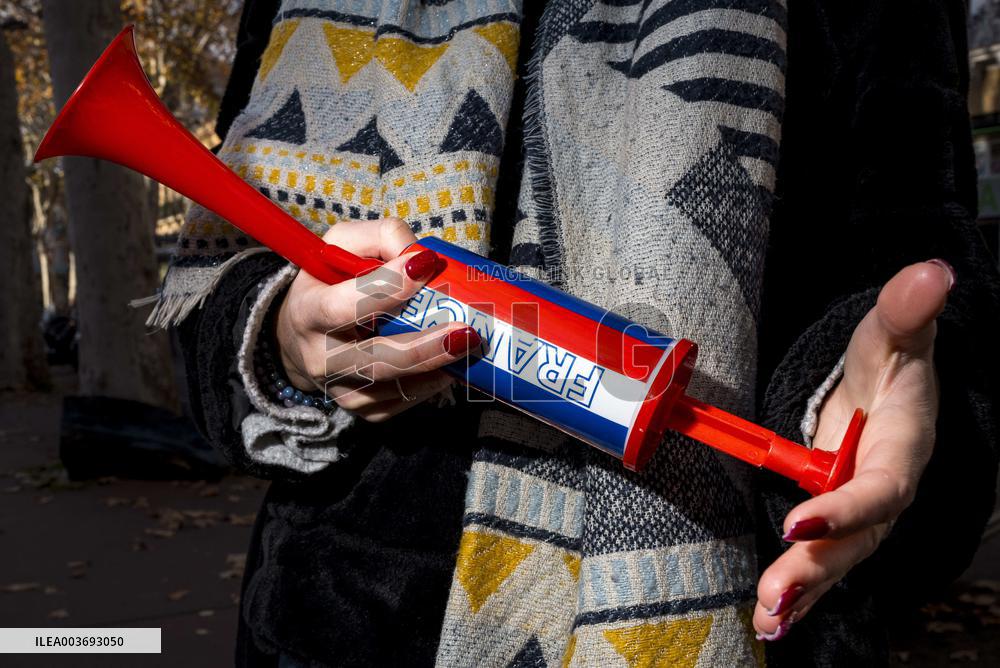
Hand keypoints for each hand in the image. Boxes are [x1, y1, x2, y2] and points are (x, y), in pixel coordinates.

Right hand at [275, 218, 480, 421]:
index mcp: (308, 312)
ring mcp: (342, 389)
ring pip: (395, 386)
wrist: (301, 337)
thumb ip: (381, 238)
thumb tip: (422, 256)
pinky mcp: (363, 409)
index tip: (425, 266)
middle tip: (465, 331)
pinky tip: (451, 364)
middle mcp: (320, 357)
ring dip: (436, 367)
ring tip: (469, 345)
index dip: (386, 288)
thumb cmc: (330, 281)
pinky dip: (431, 383)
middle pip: (375, 359)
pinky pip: (403, 401)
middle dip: (423, 346)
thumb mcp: (342, 245)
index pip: (344, 306)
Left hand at [753, 259, 954, 639]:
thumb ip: (906, 311)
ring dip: (802, 594)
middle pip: (854, 541)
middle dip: (814, 569)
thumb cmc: (889, 363)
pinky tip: (770, 619)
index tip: (801, 518)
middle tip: (774, 598)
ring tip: (768, 621)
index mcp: (902, 452)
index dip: (845, 507)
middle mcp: (884, 494)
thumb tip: (935, 272)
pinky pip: (821, 563)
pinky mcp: (837, 524)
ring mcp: (861, 516)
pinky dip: (800, 593)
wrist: (887, 391)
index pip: (879, 489)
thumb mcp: (892, 335)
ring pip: (836, 562)